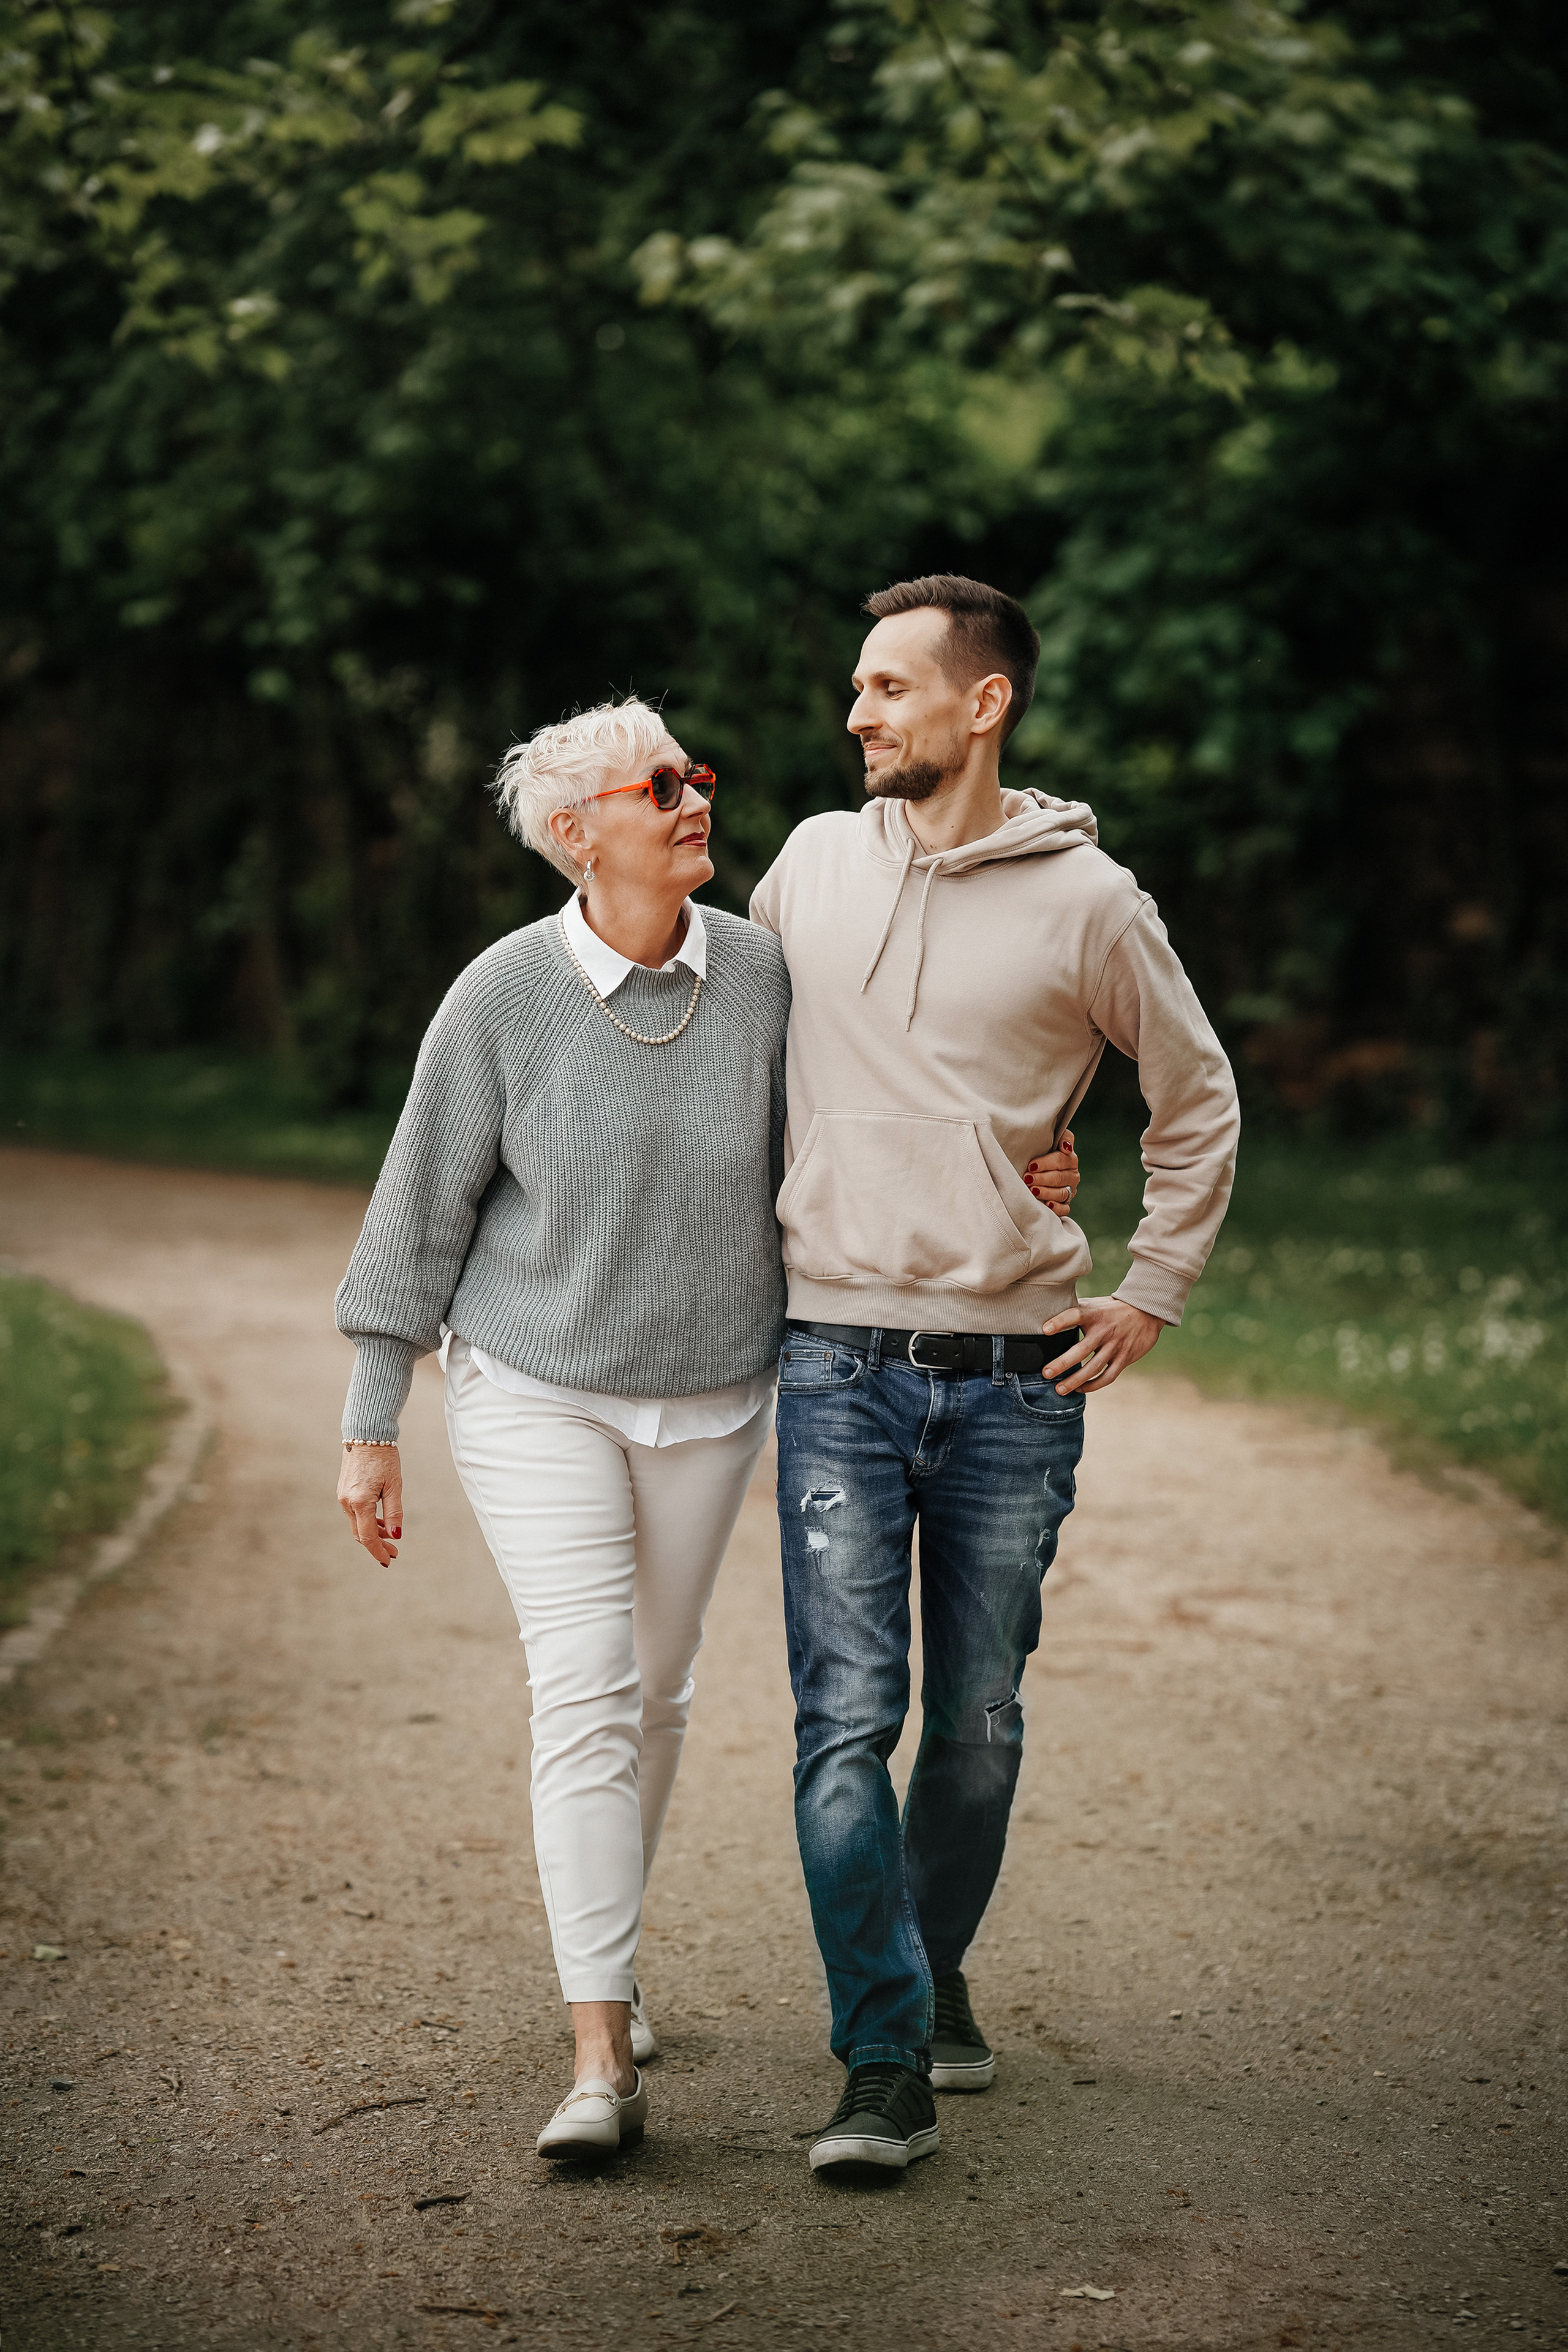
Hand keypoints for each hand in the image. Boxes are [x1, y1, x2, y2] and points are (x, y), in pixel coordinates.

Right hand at [337, 1443, 402, 1565]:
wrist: (366, 1435)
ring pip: (357, 1524)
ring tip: (390, 1537)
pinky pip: (354, 1513)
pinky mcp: (343, 1491)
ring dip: (373, 1533)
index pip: (368, 1537)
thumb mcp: (394, 1486)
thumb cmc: (384, 1458)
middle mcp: (347, 1502)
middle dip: (377, 1545)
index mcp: (360, 1502)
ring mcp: (343, 1497)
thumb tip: (396, 1535)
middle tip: (394, 1552)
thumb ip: (394, 1512)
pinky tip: (380, 1522)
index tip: (389, 1560)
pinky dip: (367, 1521)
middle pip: (360, 1534)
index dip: (378, 1551)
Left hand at [1025, 1127, 1079, 1219]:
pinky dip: (1056, 1208)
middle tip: (1027, 1178)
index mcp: (1070, 1159)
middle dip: (1042, 1178)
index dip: (1046, 1163)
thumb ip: (1063, 1138)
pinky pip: (1064, 1209)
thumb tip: (1066, 1147)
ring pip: (1061, 1193)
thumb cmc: (1045, 1151)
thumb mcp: (1054, 1139)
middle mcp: (1072, 1176)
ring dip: (1046, 1192)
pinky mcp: (1065, 1204)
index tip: (1031, 1165)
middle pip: (1059, 1178)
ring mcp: (1070, 1190)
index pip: (1061, 1160)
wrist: (1041, 1169)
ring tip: (1032, 1190)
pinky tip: (1047, 1205)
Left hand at [1041, 1295, 1163, 1394]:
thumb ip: (1075, 1312)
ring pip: (1093, 1368)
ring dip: (1075, 1380)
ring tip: (1059, 1389)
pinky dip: (1093, 1385)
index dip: (1060, 1322)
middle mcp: (1104, 1331)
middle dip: (1062, 1363)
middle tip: (1046, 1373)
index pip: (1074, 1315)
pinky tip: (1080, 1389)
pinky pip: (1108, 1376)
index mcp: (1093, 1314)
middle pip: (1081, 1350)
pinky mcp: (1124, 1358)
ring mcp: (1115, 1346)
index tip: (1045, 1329)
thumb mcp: (1093, 1305)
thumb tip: (1047, 1318)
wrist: (1146, 1311)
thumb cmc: (1111, 1309)